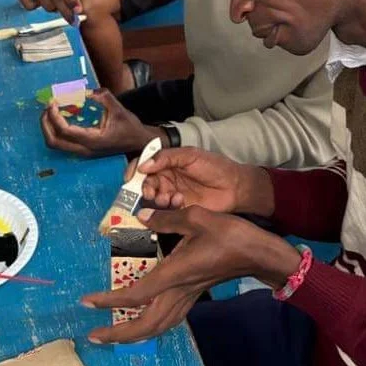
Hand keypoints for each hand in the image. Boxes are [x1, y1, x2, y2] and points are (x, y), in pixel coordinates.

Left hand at [41, 89, 156, 157]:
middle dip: (45, 123)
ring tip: (51, 110)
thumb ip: (103, 97)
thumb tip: (86, 90)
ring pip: (55, 144)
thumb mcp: (118, 109)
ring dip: (48, 127)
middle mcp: (85, 150)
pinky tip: (60, 116)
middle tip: (48, 106)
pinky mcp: (82, 150)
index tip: (53, 102)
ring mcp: (82, 152)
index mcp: (92, 141)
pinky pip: (62, 142)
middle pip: (54, 141)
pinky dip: (55, 130)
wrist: (138, 142)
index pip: (65, 131)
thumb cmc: (129, 127)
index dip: (54, 116)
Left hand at [81, 208, 300, 343]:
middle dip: (118, 334)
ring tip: (111, 334)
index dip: (109, 301)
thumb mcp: (197, 217)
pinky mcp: (193, 295)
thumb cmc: (230, 235)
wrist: (258, 253)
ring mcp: (187, 297)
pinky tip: (140, 320)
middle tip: (92, 335)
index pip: (136, 295)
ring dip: (132, 334)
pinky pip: (167, 318)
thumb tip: (144, 215)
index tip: (87, 301)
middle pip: (145, 325)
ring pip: (157, 326)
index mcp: (174, 274)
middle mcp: (178, 292)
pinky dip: (149, 325)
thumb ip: (167, 218)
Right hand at [133, 147, 273, 215]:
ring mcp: (171, 193)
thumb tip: (143, 165)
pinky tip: (178, 201)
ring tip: (167, 197)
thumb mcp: (190, 155)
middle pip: (145, 183)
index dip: (134, 170)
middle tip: (151, 191)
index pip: (144, 164)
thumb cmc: (215, 166)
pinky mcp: (178, 208)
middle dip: (144, 188)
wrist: (235, 186)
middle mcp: (166, 178)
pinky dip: (167, 206)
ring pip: (153, 198)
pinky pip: (164, 210)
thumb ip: (166, 157)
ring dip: (156, 198)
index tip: (130, 177)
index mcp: (167, 162)